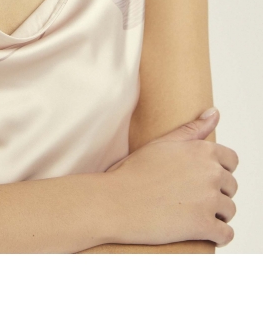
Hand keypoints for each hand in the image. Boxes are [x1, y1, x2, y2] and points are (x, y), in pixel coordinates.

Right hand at [104, 108, 238, 246]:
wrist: (116, 202)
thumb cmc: (134, 172)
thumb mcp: (163, 143)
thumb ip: (193, 128)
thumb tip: (215, 112)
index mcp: (201, 150)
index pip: (231, 160)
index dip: (220, 170)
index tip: (204, 178)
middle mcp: (210, 173)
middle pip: (231, 187)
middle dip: (217, 193)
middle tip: (192, 198)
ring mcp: (208, 200)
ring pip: (229, 211)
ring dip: (217, 215)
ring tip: (193, 214)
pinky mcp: (203, 225)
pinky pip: (226, 234)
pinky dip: (218, 235)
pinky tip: (204, 232)